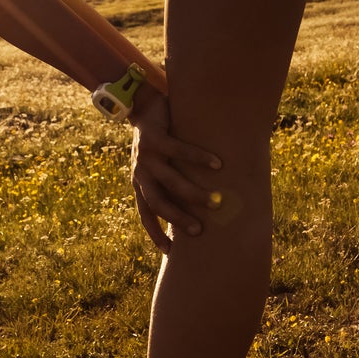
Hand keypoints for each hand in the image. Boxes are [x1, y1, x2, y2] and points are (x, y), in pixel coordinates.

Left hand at [128, 87, 220, 252]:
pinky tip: (218, 164)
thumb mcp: (160, 165)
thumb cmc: (158, 141)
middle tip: (199, 231)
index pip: (146, 215)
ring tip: (215, 201)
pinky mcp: (153, 137)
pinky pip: (179, 150)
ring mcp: (145, 155)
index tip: (170, 253)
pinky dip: (200, 158)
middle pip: (158, 203)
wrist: (141, 105)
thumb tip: (200, 206)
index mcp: (140, 184)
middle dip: (178, 218)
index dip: (156, 234)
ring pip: (170, 181)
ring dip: (193, 193)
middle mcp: (140, 173)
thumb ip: (172, 183)